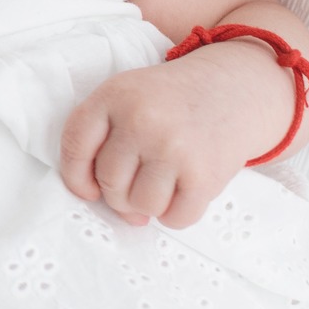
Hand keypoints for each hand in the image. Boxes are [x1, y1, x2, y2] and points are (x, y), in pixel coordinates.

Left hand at [59, 42, 291, 227]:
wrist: (233, 89)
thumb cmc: (169, 102)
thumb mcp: (126, 96)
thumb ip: (100, 137)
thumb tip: (98, 199)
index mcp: (113, 95)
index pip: (74, 147)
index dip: (76, 177)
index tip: (89, 189)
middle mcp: (141, 120)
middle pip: (109, 183)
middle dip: (119, 193)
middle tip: (140, 181)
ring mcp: (173, 147)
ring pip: (140, 206)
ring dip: (149, 205)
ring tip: (163, 182)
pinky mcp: (204, 174)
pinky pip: (175, 219)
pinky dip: (176, 215)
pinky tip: (183, 191)